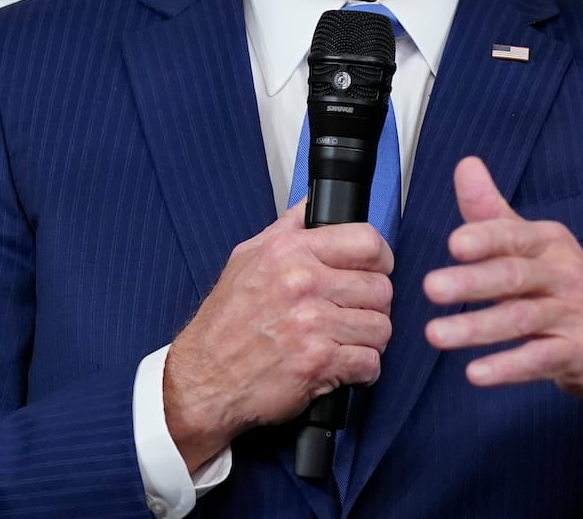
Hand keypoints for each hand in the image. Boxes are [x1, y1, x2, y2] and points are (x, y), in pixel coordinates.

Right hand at [163, 201, 393, 470]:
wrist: (202, 379)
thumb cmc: (225, 323)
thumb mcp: (247, 257)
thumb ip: (287, 228)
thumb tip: (314, 204)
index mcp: (289, 252)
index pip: (367, 241)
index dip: (379, 259)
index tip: (374, 271)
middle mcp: (302, 283)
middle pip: (381, 288)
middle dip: (373, 306)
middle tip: (353, 315)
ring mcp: (311, 324)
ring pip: (380, 328)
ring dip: (368, 341)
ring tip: (345, 342)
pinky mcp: (318, 362)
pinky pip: (370, 363)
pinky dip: (361, 371)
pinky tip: (340, 367)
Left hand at [423, 157, 582, 401]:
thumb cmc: (563, 283)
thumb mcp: (533, 244)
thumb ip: (491, 211)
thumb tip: (465, 164)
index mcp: (548, 242)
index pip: (514, 236)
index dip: (485, 239)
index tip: (453, 243)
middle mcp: (564, 274)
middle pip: (514, 276)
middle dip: (472, 282)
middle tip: (430, 287)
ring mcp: (573, 314)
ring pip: (521, 320)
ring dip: (476, 328)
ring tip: (434, 335)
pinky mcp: (578, 352)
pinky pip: (539, 360)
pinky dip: (507, 367)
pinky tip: (474, 374)